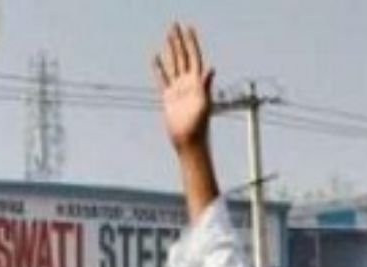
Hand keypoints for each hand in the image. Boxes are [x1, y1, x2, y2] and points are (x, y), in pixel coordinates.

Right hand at [154, 24, 213, 153]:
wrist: (189, 141)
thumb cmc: (198, 126)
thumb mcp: (203, 103)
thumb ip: (206, 85)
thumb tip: (211, 68)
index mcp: (197, 82)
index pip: (194, 56)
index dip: (191, 42)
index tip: (188, 27)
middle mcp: (188, 83)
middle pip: (182, 56)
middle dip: (179, 40)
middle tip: (174, 24)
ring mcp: (178, 89)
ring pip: (173, 64)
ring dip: (171, 50)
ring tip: (168, 36)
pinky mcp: (168, 97)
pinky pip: (162, 78)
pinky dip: (159, 68)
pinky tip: (156, 57)